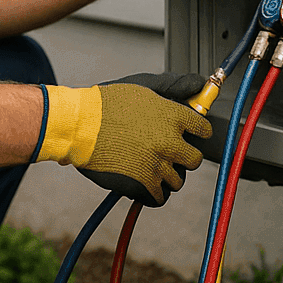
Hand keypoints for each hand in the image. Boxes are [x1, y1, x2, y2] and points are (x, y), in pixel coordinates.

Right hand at [76, 74, 211, 205]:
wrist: (78, 125)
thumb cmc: (107, 103)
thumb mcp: (143, 85)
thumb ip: (174, 85)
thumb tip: (198, 84)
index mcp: (174, 116)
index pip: (204, 129)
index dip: (196, 132)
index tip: (189, 134)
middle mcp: (170, 142)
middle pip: (195, 159)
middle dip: (184, 156)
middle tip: (168, 152)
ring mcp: (157, 166)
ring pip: (178, 180)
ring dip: (167, 175)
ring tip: (149, 165)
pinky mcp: (142, 185)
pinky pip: (161, 198)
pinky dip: (154, 193)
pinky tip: (145, 181)